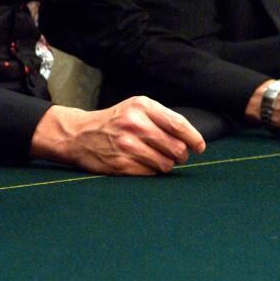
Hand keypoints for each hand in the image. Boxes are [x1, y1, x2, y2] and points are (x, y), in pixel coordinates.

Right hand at [30, 98, 205, 175]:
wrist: (79, 134)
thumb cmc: (114, 121)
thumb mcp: (135, 108)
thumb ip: (161, 118)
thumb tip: (191, 139)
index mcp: (141, 106)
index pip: (178, 125)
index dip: (194, 139)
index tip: (199, 147)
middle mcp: (135, 124)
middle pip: (176, 148)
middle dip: (181, 155)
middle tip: (176, 155)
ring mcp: (127, 145)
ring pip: (166, 164)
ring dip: (166, 164)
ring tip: (156, 158)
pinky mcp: (121, 164)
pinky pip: (151, 173)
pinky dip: (151, 171)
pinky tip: (142, 163)